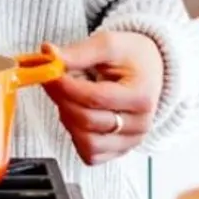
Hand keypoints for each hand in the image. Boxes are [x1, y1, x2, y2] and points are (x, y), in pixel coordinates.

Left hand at [45, 30, 164, 163]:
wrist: (149, 69)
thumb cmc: (132, 57)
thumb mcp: (108, 44)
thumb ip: (79, 52)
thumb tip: (50, 55)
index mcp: (142, 96)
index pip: (95, 98)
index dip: (66, 87)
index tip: (50, 74)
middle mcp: (140, 124)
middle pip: (87, 121)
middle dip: (62, 100)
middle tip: (51, 81)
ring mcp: (130, 141)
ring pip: (87, 142)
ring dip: (68, 119)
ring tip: (68, 98)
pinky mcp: (118, 151)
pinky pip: (90, 154)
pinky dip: (76, 136)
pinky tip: (77, 115)